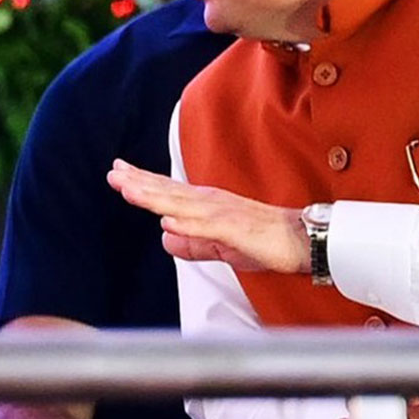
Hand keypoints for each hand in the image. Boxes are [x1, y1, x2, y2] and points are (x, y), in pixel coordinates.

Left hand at [106, 160, 308, 273]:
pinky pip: (209, 228)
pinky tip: (169, 221)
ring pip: (183, 206)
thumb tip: (166, 237)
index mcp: (207, 206)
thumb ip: (193, 243)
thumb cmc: (265, 240)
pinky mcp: (237, 231)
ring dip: (156, 198)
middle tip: (114, 172)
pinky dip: (188, 224)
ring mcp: (224, 215)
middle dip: (140, 183)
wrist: (304, 240)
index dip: (143, 184)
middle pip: (170, 193)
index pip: (169, 193)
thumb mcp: (221, 245)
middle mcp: (212, 204)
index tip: (118, 173)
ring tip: (129, 190)